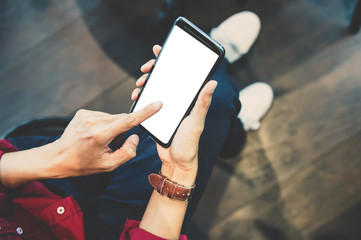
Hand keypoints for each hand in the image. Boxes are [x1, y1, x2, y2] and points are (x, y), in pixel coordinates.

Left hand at [51, 103, 161, 176]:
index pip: (128, 121)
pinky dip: (105, 124)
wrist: (58, 157)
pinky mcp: (83, 112)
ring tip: (100, 141)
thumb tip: (134, 137)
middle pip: (122, 119)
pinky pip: (104, 116)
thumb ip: (127, 152)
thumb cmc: (83, 164)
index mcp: (100, 135)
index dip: (145, 113)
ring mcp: (87, 114)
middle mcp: (94, 121)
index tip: (157, 104)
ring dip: (113, 128)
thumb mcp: (108, 165)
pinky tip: (94, 134)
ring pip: (113, 118)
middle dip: (122, 130)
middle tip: (111, 144)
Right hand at [133, 45, 216, 184]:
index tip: (160, 51)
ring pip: (155, 88)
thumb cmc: (190, 144)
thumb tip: (213, 82)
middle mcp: (179, 101)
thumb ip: (202, 103)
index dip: (171, 60)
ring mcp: (167, 108)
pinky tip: (136, 96)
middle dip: (154, 70)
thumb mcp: (196, 123)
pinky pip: (148, 102)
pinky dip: (142, 96)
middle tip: (146, 69)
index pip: (182, 75)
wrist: (176, 164)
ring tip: (139, 85)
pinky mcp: (157, 116)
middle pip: (166, 78)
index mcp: (190, 100)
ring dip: (146, 83)